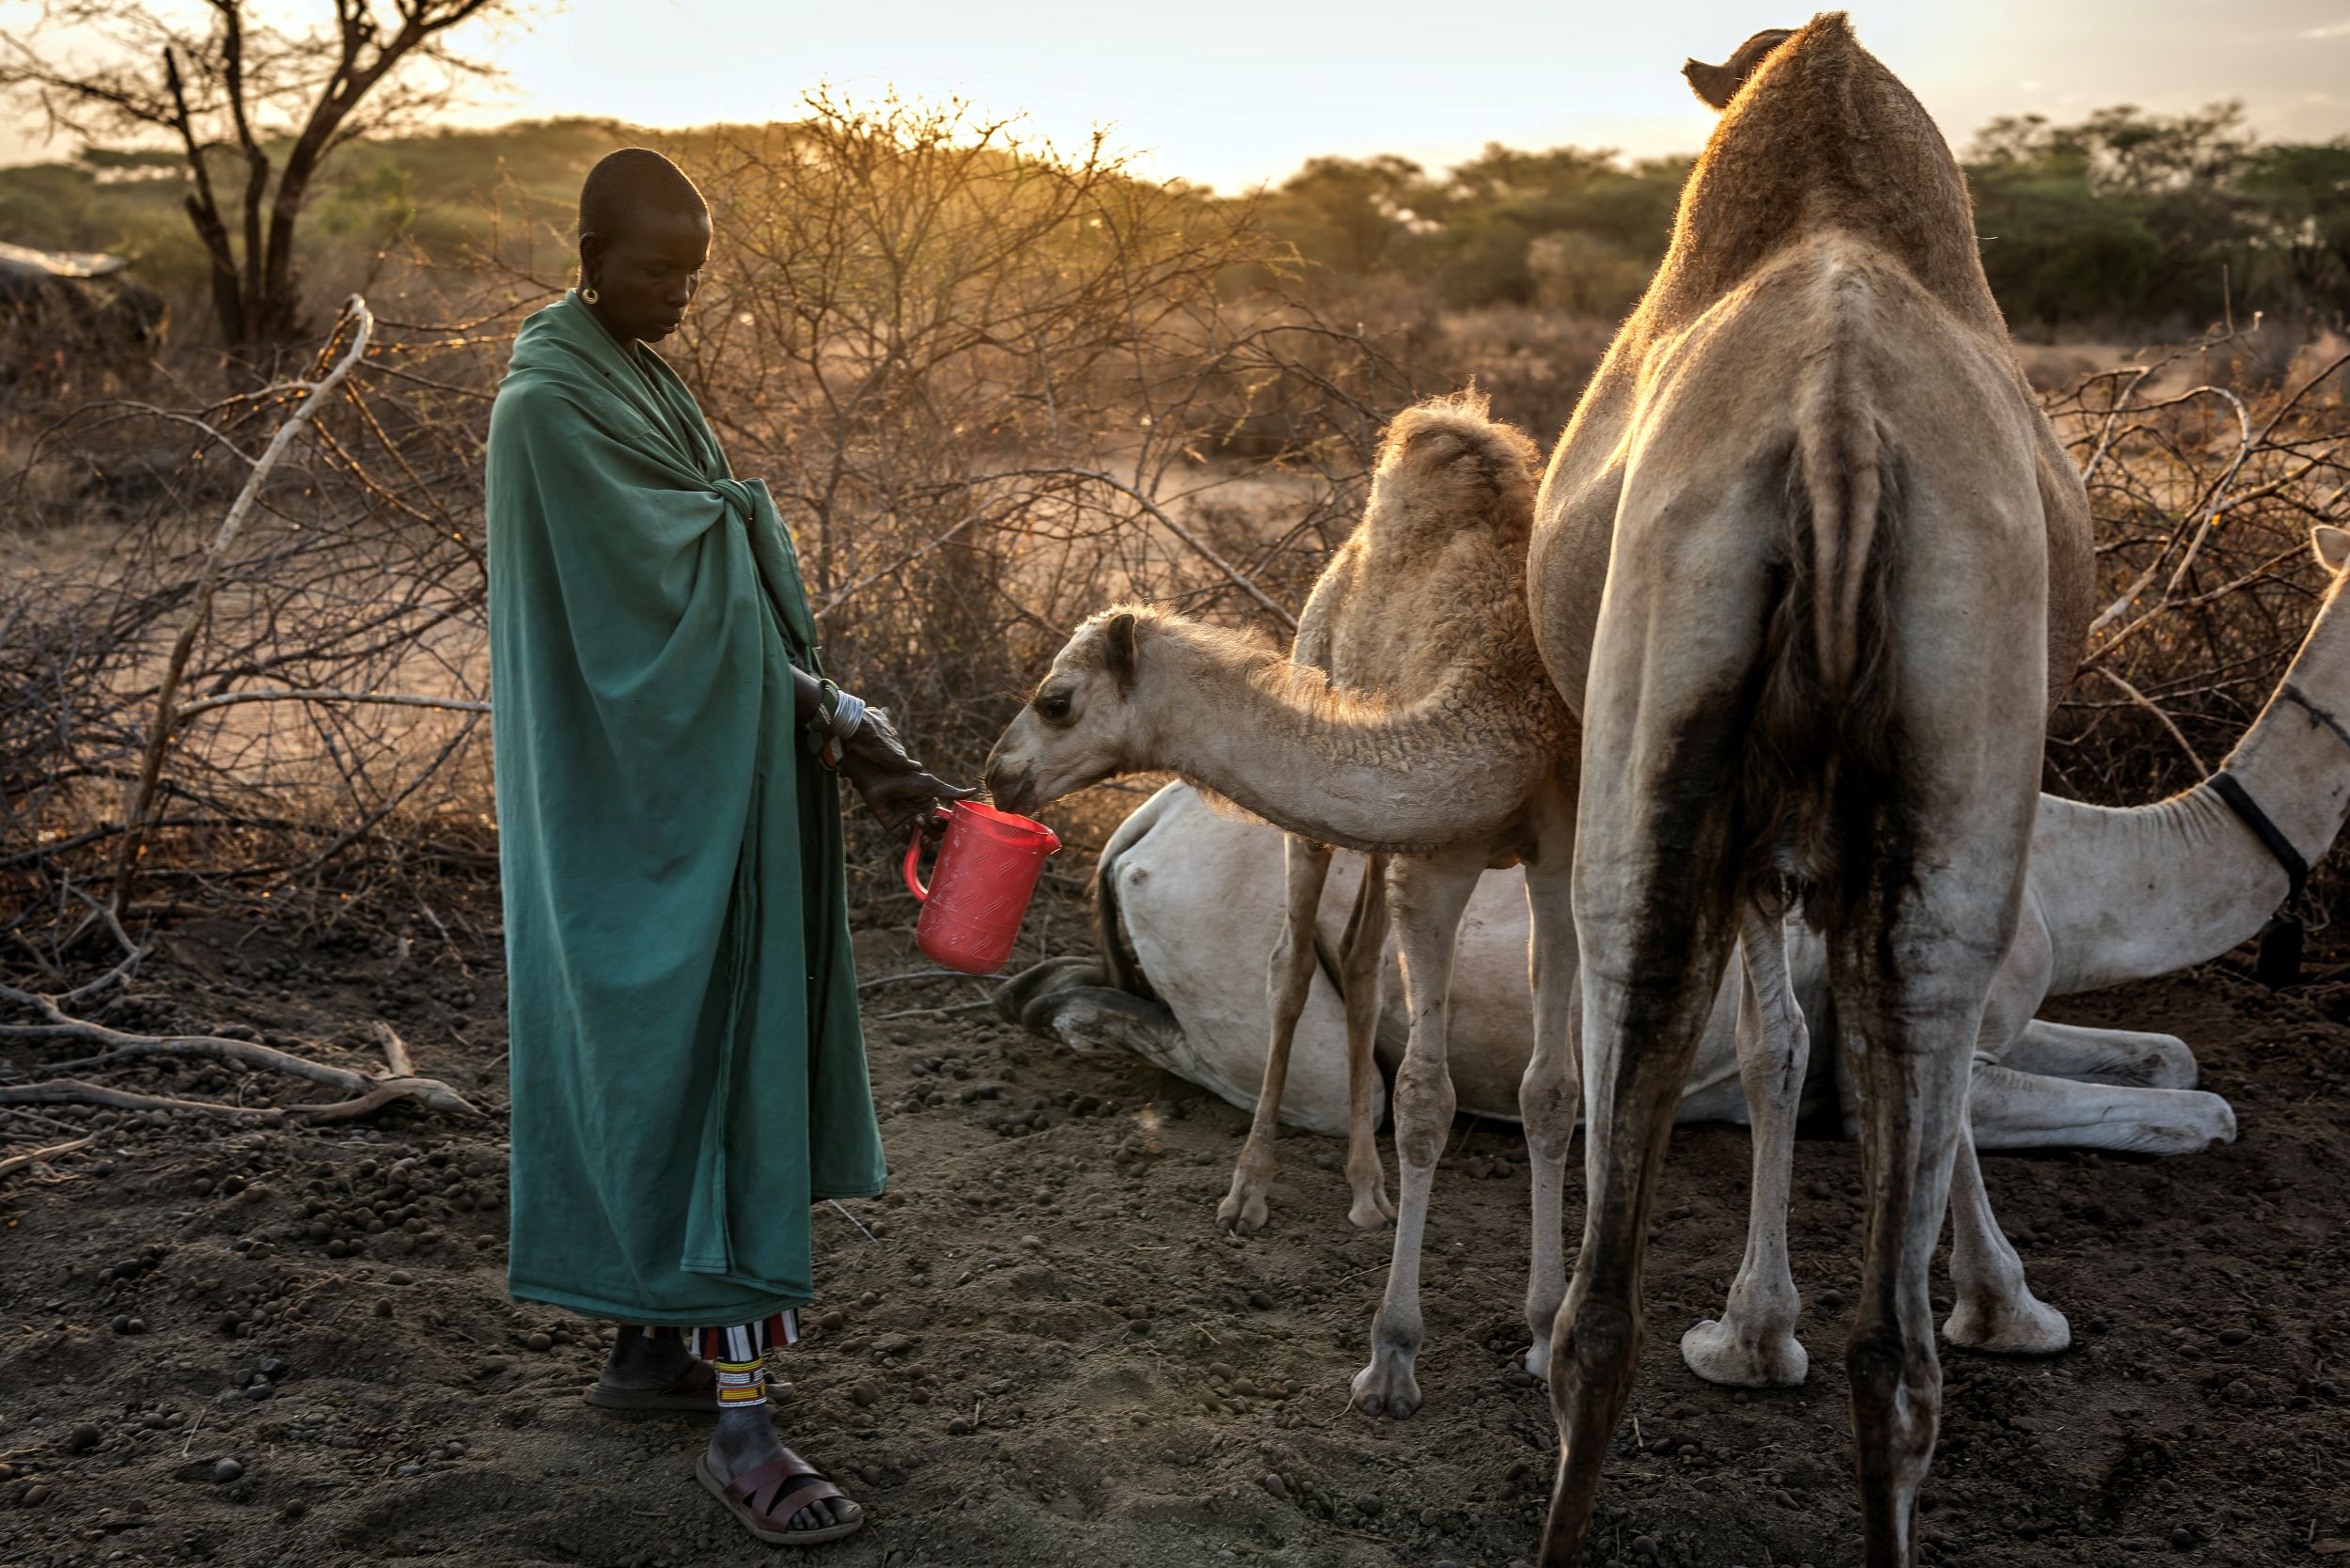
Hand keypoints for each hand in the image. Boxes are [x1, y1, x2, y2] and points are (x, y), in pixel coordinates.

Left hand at [834, 703, 977, 834]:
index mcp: (933, 806)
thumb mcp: (930, 784)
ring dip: (925, 834)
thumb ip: (951, 792)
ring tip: (916, 821)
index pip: (946, 822)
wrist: (879, 781)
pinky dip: (913, 837)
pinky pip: (911, 842)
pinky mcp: (898, 831)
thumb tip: (974, 791)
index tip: (940, 817)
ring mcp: (911, 825)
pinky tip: (908, 825)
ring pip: (926, 840)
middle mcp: (923, 816)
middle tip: (926, 818)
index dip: (946, 823)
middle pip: (938, 834)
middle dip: (934, 829)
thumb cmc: (904, 778)